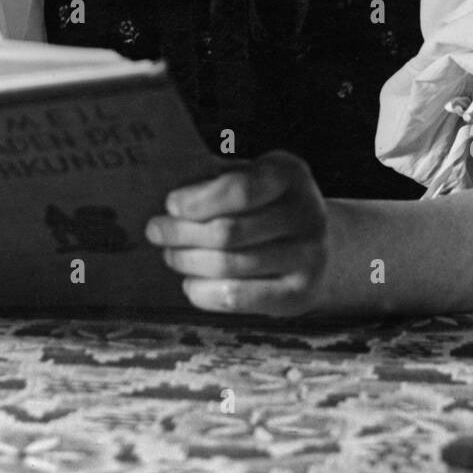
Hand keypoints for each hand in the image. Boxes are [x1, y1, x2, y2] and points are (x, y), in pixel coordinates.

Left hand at [145, 151, 327, 317]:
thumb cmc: (265, 205)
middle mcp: (308, 214)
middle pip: (229, 231)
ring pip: (229, 265)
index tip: (170, 205)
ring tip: (171, 254)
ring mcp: (310, 257)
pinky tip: (190, 282)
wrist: (316, 247)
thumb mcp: (249, 177)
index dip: (199, 200)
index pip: (240, 190)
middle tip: (156, 231)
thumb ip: (214, 179)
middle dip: (182, 232)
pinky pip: (238, 297)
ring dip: (188, 261)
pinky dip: (204, 291)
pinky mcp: (300, 294)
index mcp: (290, 175)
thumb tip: (164, 183)